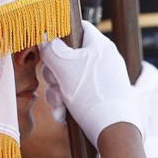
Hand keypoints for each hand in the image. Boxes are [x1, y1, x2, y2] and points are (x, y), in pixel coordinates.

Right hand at [39, 24, 141, 147]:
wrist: (113, 130)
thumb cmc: (90, 96)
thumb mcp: (64, 68)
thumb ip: (51, 50)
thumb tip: (44, 39)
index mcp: (100, 46)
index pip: (79, 27)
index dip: (61, 33)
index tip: (48, 44)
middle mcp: (103, 60)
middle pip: (69, 57)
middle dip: (54, 75)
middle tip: (54, 83)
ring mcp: (103, 79)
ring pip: (70, 79)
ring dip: (58, 93)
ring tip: (59, 106)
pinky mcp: (102, 97)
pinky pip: (78, 95)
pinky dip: (68, 104)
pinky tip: (64, 115)